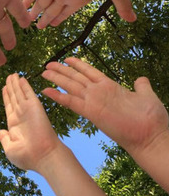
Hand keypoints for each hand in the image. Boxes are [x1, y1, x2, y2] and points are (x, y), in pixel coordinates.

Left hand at [0, 74, 59, 171]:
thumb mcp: (10, 149)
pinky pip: (28, 93)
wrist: (43, 156)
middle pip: (14, 97)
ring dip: (15, 83)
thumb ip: (4, 139)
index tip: (4, 88)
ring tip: (12, 74)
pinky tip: (20, 78)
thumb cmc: (28, 156)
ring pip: (19, 92)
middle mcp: (21, 115)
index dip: (6, 96)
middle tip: (8, 76)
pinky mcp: (35, 106)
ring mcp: (28, 110)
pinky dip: (24, 85)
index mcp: (14, 125)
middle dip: (11, 86)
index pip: (9, 106)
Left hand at [23, 0, 135, 28]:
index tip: (52, 26)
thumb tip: (133, 19)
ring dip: (33, 12)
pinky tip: (20, 8)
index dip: (59, 19)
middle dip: (44, 19)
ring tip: (26, 22)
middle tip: (37, 28)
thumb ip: (121, 4)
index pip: (66, 12)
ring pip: (40, 2)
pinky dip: (26, 0)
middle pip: (52, 9)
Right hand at [42, 57, 168, 154]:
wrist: (151, 137)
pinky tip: (47, 91)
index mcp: (109, 86)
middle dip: (61, 70)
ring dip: (57, 78)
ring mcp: (93, 101)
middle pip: (76, 78)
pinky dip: (58, 96)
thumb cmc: (151, 118)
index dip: (78, 64)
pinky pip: (71, 102)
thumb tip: (141, 79)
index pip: (89, 72)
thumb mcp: (146, 96)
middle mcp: (98, 93)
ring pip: (71, 86)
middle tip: (48, 65)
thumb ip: (141, 86)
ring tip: (45, 72)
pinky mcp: (91, 112)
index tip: (67, 58)